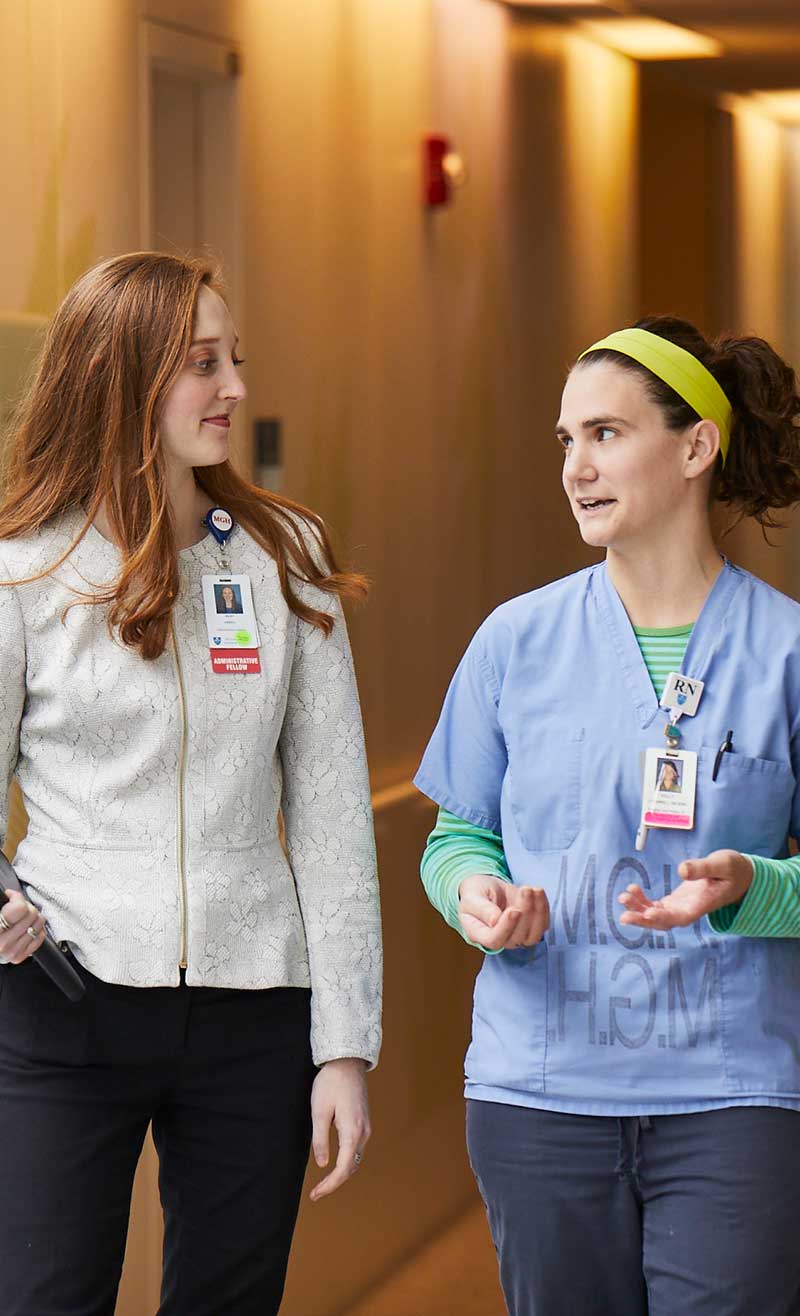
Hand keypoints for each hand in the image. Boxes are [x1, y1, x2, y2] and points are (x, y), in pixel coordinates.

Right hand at [0, 890, 46, 964]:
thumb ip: (3, 903)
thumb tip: (12, 894)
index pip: (19, 908)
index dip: (17, 897)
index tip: (12, 896)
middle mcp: (4, 942)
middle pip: (32, 913)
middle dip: (26, 906)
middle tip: (18, 906)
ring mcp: (13, 950)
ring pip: (39, 923)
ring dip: (33, 917)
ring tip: (23, 916)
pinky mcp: (20, 956)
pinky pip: (40, 936)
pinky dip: (36, 929)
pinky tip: (27, 927)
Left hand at [309, 1057, 370, 1201]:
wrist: (347, 1063)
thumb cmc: (331, 1084)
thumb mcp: (319, 1111)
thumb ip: (320, 1139)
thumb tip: (323, 1164)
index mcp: (352, 1132)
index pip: (343, 1168)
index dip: (330, 1185)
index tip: (315, 1195)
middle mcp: (363, 1133)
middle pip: (351, 1167)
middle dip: (334, 1182)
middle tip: (316, 1193)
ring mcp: (366, 1127)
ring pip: (355, 1159)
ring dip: (341, 1173)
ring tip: (323, 1183)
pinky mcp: (363, 1122)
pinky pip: (356, 1149)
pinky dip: (346, 1161)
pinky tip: (335, 1163)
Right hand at [458, 874, 549, 950]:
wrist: (487, 888)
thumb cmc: (476, 893)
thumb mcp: (472, 896)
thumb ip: (482, 909)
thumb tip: (495, 920)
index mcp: (478, 934)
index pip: (494, 940)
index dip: (506, 927)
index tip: (514, 910)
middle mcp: (499, 939)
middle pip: (517, 937)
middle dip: (525, 912)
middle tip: (525, 890)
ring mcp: (516, 936)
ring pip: (533, 935)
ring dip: (538, 912)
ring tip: (534, 890)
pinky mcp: (530, 928)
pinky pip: (542, 925)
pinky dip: (544, 909)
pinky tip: (538, 892)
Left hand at [618, 849, 753, 929]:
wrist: (739, 876)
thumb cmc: (733, 869)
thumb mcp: (722, 863)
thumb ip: (702, 867)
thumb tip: (682, 870)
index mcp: (703, 904)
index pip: (682, 917)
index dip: (665, 918)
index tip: (650, 912)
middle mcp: (690, 910)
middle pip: (665, 922)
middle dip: (644, 920)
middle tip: (624, 916)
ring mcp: (682, 907)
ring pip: (657, 916)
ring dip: (639, 910)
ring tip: (623, 896)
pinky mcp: (676, 901)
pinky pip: (656, 906)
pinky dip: (642, 901)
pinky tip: (632, 889)